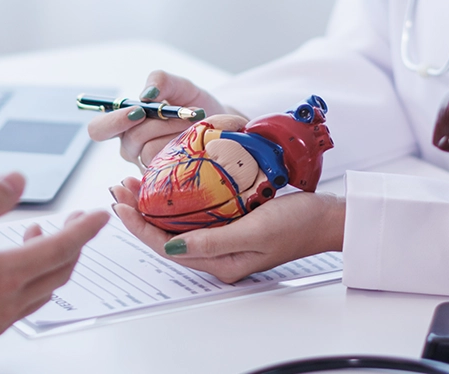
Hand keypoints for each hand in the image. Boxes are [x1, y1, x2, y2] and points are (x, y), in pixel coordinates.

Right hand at [0, 172, 107, 363]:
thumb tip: (19, 178)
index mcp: (3, 275)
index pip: (62, 248)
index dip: (85, 229)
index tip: (101, 215)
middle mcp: (8, 303)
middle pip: (59, 271)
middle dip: (73, 244)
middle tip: (75, 222)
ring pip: (42, 292)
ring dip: (49, 263)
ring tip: (35, 237)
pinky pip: (21, 308)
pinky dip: (28, 284)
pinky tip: (7, 271)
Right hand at [87, 70, 231, 167]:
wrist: (218, 123)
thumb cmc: (191, 102)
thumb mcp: (178, 85)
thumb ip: (160, 81)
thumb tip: (147, 96)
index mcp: (123, 123)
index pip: (98, 130)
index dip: (114, 122)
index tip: (139, 111)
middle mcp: (130, 147)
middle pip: (131, 140)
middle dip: (159, 124)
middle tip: (183, 112)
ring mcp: (146, 165)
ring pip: (151, 153)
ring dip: (176, 134)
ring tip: (194, 124)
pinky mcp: (163, 179)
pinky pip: (167, 167)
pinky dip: (185, 149)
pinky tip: (195, 141)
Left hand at [111, 177, 343, 282]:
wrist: (329, 218)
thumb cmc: (298, 224)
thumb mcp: (254, 232)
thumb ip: (212, 242)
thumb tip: (169, 246)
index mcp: (220, 264)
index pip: (166, 246)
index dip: (139, 226)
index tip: (121, 203)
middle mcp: (217, 254)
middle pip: (166, 235)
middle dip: (139, 212)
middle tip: (119, 188)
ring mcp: (224, 239)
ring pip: (177, 223)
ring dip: (153, 204)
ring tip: (133, 184)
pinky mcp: (231, 222)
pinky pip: (194, 213)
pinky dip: (176, 198)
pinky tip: (167, 184)